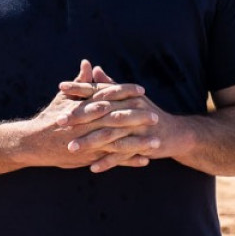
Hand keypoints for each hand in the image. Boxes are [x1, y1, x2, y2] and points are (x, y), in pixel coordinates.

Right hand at [18, 61, 160, 172]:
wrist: (33, 142)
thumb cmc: (49, 118)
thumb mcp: (64, 98)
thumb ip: (80, 82)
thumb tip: (88, 63)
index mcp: (85, 106)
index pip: (109, 95)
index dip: (126, 92)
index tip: (142, 90)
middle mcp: (89, 123)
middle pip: (118, 118)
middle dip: (138, 117)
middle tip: (156, 115)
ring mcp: (90, 141)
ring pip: (119, 140)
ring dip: (139, 141)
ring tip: (157, 140)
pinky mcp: (89, 156)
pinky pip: (113, 159)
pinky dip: (129, 159)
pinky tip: (145, 160)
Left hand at [56, 63, 178, 172]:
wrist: (176, 133)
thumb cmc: (147, 113)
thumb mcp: (129, 98)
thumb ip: (109, 85)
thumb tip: (93, 68)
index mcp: (126, 96)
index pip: (100, 89)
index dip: (80, 88)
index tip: (60, 87)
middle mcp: (132, 108)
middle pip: (102, 111)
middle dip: (80, 116)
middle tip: (59, 121)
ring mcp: (139, 127)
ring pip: (111, 134)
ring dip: (90, 142)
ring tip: (71, 147)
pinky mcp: (144, 145)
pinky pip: (123, 154)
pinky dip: (108, 161)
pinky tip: (92, 167)